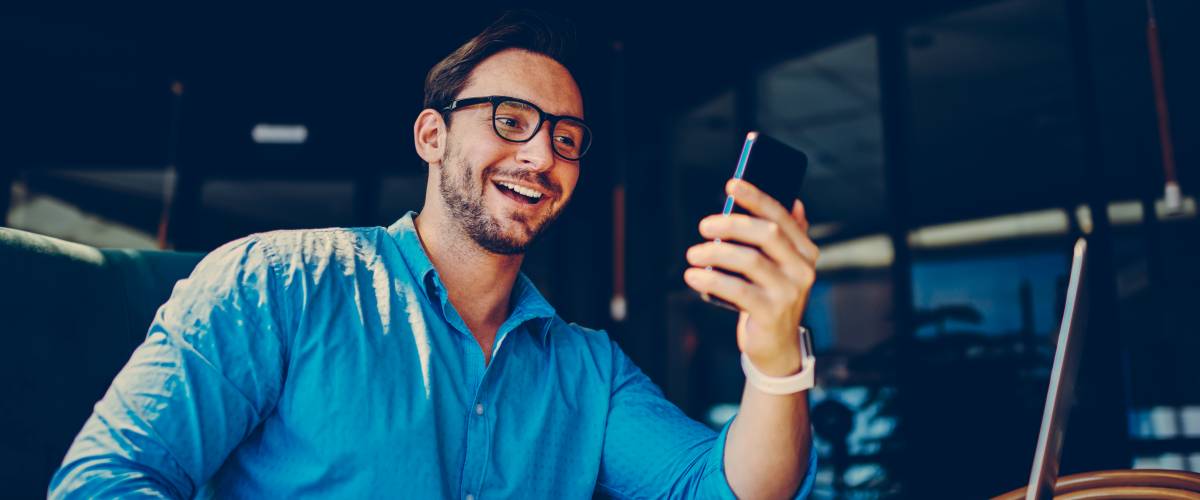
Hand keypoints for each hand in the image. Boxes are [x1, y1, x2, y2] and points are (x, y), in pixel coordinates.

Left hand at [684, 179, 819, 376]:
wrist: (777, 347)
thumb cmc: (771, 298)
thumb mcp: (780, 267)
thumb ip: (785, 237)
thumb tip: (794, 201)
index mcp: (805, 251)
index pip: (781, 216)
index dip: (756, 198)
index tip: (731, 185)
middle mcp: (803, 269)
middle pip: (766, 234)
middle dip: (731, 224)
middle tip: (704, 226)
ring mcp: (789, 292)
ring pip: (749, 260)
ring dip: (715, 253)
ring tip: (693, 254)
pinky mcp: (772, 313)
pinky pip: (737, 290)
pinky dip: (711, 280)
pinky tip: (692, 276)